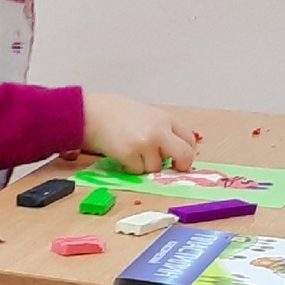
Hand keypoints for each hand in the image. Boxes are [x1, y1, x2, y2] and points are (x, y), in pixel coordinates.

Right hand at [82, 94, 199, 174]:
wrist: (95, 113)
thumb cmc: (119, 116)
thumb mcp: (149, 117)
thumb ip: (163, 131)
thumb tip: (173, 154)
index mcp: (166, 119)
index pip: (189, 140)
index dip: (186, 153)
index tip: (179, 160)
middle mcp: (160, 130)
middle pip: (183, 155)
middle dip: (180, 165)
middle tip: (173, 169)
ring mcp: (145, 143)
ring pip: (155, 167)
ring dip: (146, 165)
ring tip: (134, 154)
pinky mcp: (129, 154)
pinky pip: (137, 171)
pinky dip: (131, 167)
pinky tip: (123, 156)